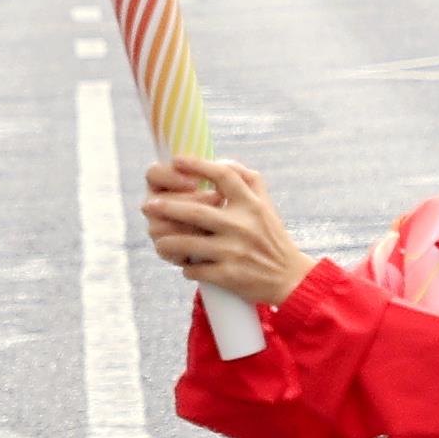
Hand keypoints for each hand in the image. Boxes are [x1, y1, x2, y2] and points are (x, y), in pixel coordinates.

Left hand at [141, 155, 313, 309]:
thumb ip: (247, 180)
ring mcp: (234, 251)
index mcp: (251, 205)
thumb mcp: (266, 205)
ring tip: (158, 239)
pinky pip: (196, 269)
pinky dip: (185, 267)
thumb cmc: (272, 238)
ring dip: (168, 241)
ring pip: (189, 244)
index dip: (198, 165)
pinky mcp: (229, 276)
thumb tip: (219, 160)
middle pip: (196, 211)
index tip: (176, 159)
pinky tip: (183, 264)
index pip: (224, 175)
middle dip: (167, 207)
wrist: (289, 278)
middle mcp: (243, 225)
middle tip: (148, 205)